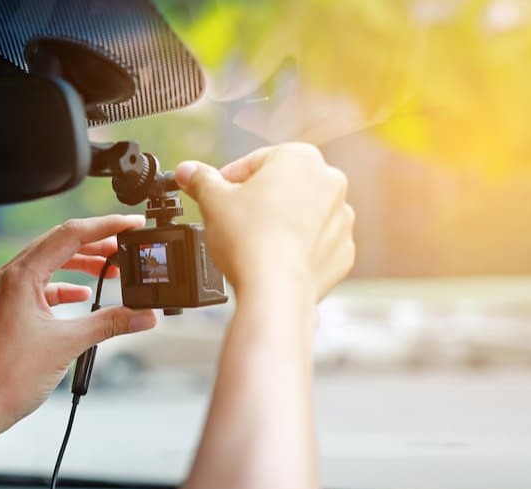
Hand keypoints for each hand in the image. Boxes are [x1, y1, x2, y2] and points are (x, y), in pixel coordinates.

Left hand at [0, 215, 157, 430]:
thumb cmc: (10, 377)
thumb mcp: (68, 344)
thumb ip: (110, 323)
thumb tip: (144, 315)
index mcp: (20, 275)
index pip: (69, 235)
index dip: (105, 226)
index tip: (131, 224)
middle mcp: (9, 276)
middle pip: (59, 243)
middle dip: (96, 243)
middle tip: (126, 246)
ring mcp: (5, 291)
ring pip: (49, 263)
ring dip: (81, 264)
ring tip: (110, 269)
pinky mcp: (7, 308)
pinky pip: (40, 285)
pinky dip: (64, 286)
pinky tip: (82, 295)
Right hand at [175, 143, 354, 301]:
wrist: (275, 289)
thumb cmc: (248, 239)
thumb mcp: (212, 200)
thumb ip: (200, 180)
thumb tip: (187, 171)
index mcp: (300, 157)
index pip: (255, 162)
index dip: (229, 180)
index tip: (216, 195)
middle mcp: (330, 182)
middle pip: (283, 186)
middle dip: (258, 200)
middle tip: (233, 220)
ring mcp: (342, 218)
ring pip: (301, 214)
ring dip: (279, 223)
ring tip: (253, 242)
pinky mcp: (343, 251)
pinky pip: (315, 243)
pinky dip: (296, 249)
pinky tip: (273, 259)